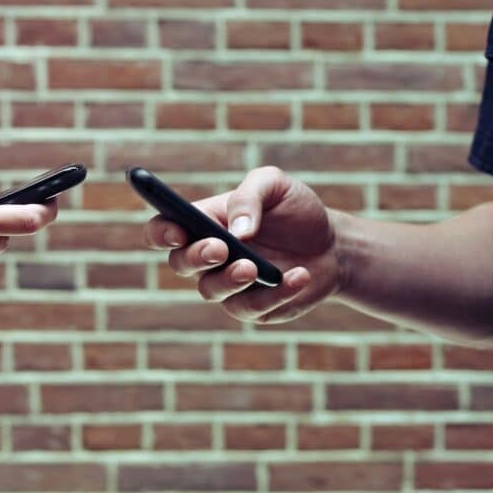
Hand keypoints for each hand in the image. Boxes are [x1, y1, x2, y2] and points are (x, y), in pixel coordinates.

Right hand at [144, 166, 342, 324]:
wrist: (331, 244)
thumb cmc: (294, 210)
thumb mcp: (275, 185)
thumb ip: (250, 196)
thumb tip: (237, 230)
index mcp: (202, 222)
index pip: (163, 229)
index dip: (161, 232)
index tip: (178, 231)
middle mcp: (207, 256)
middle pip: (179, 263)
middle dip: (195, 256)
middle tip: (220, 248)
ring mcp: (226, 284)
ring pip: (209, 290)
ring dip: (229, 280)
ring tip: (254, 268)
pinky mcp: (251, 307)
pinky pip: (251, 307)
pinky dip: (275, 293)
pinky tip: (299, 275)